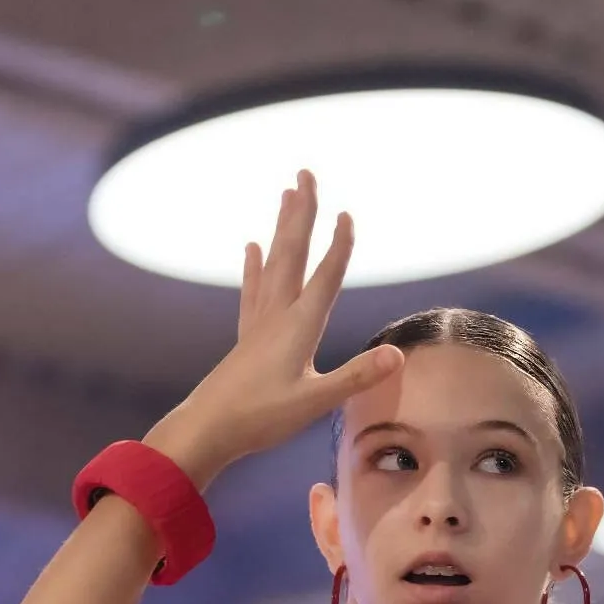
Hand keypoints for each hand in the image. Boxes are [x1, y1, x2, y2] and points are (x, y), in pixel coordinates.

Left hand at [147, 171, 401, 478]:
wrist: (206, 430)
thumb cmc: (260, 419)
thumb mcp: (314, 402)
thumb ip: (355, 377)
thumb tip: (397, 355)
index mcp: (298, 328)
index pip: (325, 277)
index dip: (339, 246)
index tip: (347, 213)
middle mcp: (277, 316)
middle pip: (293, 253)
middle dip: (302, 213)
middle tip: (306, 173)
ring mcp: (259, 324)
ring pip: (273, 263)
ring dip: (282, 227)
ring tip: (285, 194)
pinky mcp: (246, 337)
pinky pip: (254, 289)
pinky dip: (255, 265)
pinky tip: (252, 247)